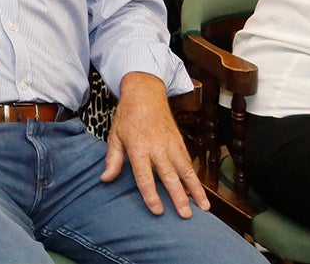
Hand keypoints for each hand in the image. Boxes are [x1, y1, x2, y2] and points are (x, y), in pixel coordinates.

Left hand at [102, 72, 208, 217]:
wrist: (145, 94)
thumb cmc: (128, 116)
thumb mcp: (115, 135)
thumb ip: (112, 159)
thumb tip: (105, 179)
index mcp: (138, 147)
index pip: (144, 176)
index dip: (151, 194)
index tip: (157, 210)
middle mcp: (157, 148)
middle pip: (169, 176)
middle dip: (178, 197)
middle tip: (185, 215)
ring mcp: (171, 145)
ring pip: (186, 171)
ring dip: (195, 190)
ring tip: (204, 208)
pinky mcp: (180, 142)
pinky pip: (189, 163)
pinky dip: (195, 178)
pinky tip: (199, 192)